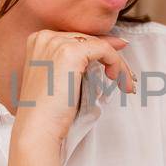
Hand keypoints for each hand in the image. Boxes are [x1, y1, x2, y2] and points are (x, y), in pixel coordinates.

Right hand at [10, 29, 134, 145]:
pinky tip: (117, 79)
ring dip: (118, 64)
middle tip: (127, 76)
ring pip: (99, 44)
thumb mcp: (64, 78)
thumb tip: (114, 45)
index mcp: (39, 41)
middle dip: (112, 57)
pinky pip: (104, 50)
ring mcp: (56, 43)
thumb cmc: (50, 111)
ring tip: (126, 83)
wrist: (38, 129)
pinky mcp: (70, 52)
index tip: (117, 62)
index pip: (77, 39)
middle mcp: (46, 37)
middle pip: (89, 40)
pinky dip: (116, 63)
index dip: (100, 49)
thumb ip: (81, 61)